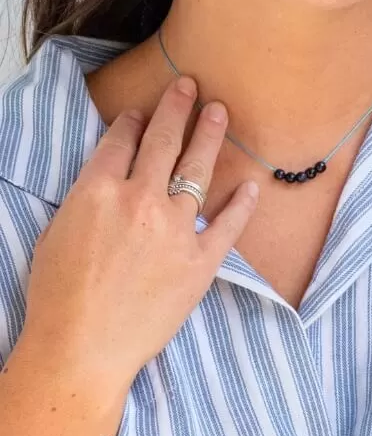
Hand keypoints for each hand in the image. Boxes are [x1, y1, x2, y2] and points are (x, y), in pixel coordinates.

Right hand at [19, 75, 257, 394]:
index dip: (133, 121)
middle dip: (177, 108)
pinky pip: (228, 224)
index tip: (142, 111)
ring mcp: (174, 229)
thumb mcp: (57, 234)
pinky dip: (241, 204)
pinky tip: (250, 186)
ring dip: (210, 136)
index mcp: (97, 191)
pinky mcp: (201, 261)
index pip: (121, 142)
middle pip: (163, 142)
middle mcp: (139, 201)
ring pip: (197, 170)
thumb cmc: (58, 299)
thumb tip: (106, 186)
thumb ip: (86, 202)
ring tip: (219, 113)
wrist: (82, 348)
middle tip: (190, 87)